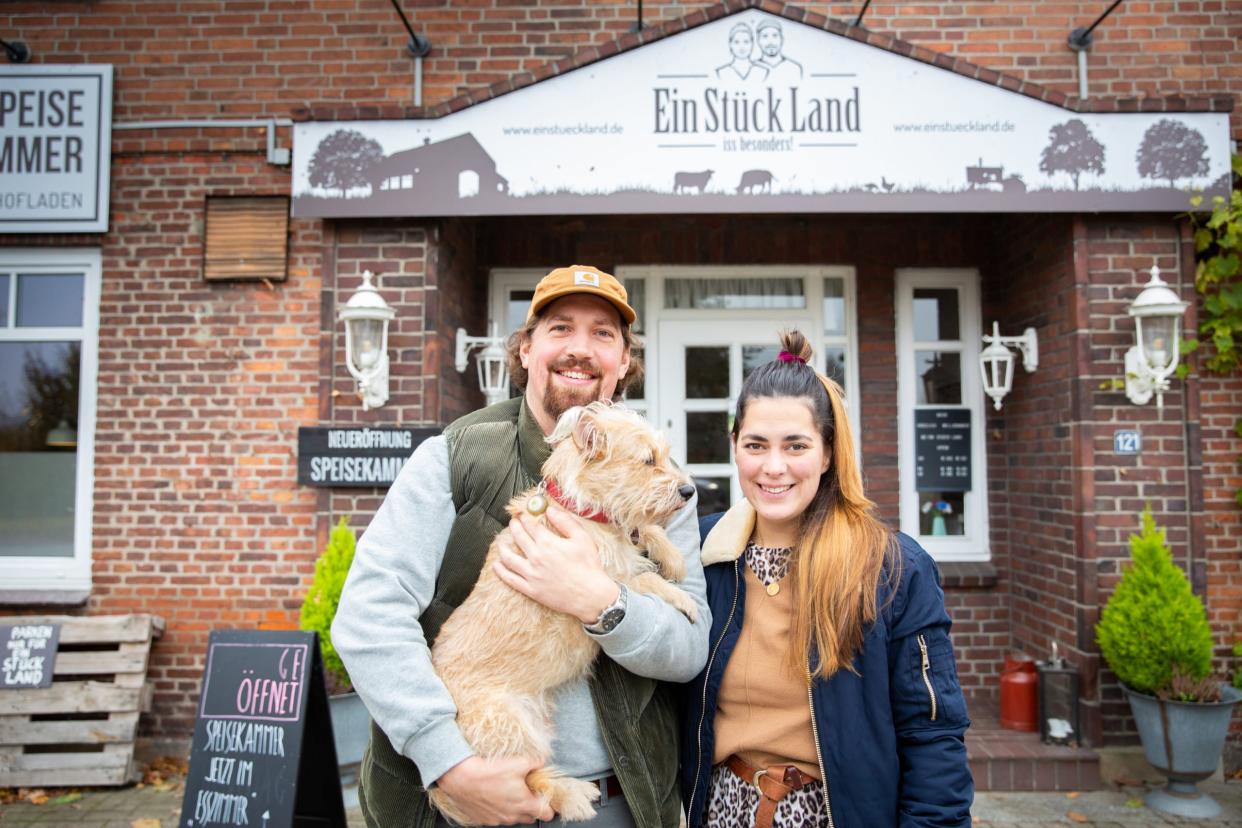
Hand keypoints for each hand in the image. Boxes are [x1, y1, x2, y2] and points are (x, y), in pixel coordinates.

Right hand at [435, 755, 554, 824]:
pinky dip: (499, 809)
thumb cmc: (489, 771)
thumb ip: (535, 763)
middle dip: (532, 806)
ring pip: (513, 818)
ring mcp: (497, 819)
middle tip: (527, 791)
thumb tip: (541, 762)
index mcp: (524, 804)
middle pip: (530, 817)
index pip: (547, 814)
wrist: (461, 778)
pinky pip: (497, 817)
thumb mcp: (519, 762)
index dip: (550, 806)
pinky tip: (494, 795)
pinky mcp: (484, 819)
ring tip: (508, 791)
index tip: (546, 797)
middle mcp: (512, 816)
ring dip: (514, 807)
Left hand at [493, 503, 619, 623]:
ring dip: (502, 547)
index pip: (531, 525)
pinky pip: (510, 579)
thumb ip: (565, 522)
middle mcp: (536, 556)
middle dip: (514, 527)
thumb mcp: (582, 538)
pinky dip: (501, 571)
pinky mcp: (531, 589)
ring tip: (500, 542)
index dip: (525, 518)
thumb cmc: (589, 566)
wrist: (590, 595)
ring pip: (509, 558)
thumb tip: (550, 510)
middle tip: (513, 523)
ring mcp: (531, 574)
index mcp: (548, 543)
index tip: (522, 514)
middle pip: (519, 537)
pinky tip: (496, 565)